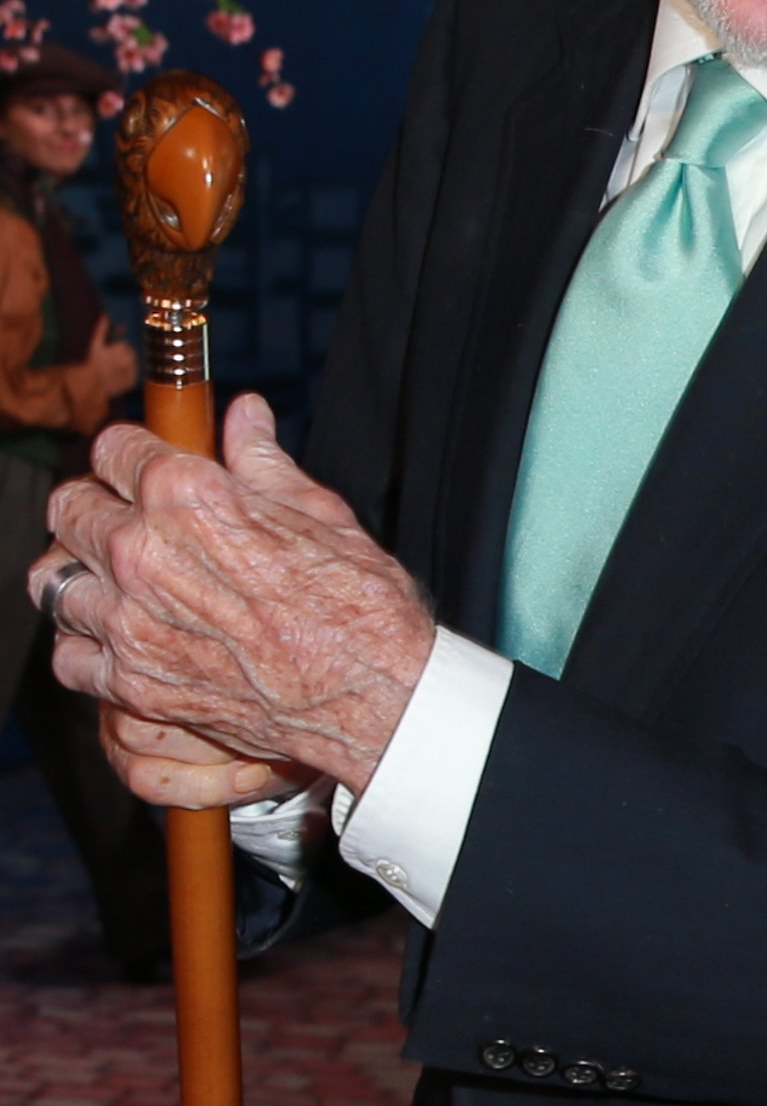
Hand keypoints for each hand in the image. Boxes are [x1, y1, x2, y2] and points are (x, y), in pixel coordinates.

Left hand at [29, 393, 436, 795]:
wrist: (371, 691)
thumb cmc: (355, 598)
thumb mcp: (315, 509)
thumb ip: (261, 460)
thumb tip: (245, 414)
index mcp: (187, 494)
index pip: (111, 448)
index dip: (129, 453)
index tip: (141, 467)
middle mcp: (143, 552)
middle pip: (70, 508)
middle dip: (95, 505)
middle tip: (125, 519)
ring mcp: (130, 624)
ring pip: (55, 581)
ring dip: (83, 575)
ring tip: (115, 582)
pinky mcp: (132, 685)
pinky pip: (68, 657)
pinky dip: (85, 647)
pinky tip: (119, 639)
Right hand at [88, 315, 137, 395]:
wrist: (91, 385)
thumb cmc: (91, 362)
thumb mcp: (95, 344)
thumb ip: (101, 329)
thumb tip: (105, 315)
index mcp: (122, 349)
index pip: (125, 346)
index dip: (116, 350)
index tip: (108, 354)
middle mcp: (129, 359)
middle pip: (130, 355)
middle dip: (122, 358)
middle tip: (110, 363)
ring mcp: (131, 371)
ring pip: (132, 366)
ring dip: (125, 367)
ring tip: (112, 372)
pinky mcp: (132, 382)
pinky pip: (132, 377)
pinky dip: (126, 377)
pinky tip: (116, 379)